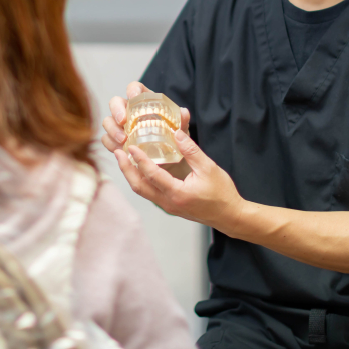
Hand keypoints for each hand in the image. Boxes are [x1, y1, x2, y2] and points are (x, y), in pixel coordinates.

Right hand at [101, 81, 190, 153]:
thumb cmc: (171, 138)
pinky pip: (106, 139)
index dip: (132, 89)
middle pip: (115, 102)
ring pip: (108, 121)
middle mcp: (129, 111)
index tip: (133, 96)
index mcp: (144, 102)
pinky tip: (119, 150)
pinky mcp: (114, 140)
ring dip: (112, 130)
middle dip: (116, 110)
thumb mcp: (179, 130)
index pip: (135, 89)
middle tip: (123, 121)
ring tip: (123, 141)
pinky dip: (110, 144)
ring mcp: (119, 126)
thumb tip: (183, 112)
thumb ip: (182, 121)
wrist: (167, 159)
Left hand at [114, 129, 244, 232]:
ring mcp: (168, 206)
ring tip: (124, 158)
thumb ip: (191, 150)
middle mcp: (168, 202)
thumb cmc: (222, 193)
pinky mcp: (170, 205)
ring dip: (131, 174)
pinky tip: (139, 167)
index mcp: (177, 194)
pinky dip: (141, 179)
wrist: (230, 216)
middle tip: (118, 152)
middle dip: (126, 169)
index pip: (152, 176)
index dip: (140, 160)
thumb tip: (176, 132)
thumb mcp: (208, 168)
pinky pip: (149, 192)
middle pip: (139, 187)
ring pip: (142, 190)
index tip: (131, 147)